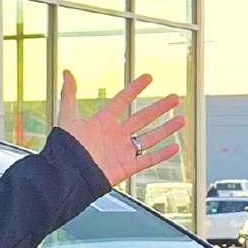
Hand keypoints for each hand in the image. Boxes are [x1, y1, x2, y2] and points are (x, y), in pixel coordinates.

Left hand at [55, 70, 184, 187]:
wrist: (69, 175)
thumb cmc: (66, 149)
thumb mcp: (68, 117)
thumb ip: (69, 95)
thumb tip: (67, 73)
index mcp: (103, 122)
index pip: (123, 100)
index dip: (135, 88)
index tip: (148, 78)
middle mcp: (115, 135)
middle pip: (143, 117)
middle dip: (159, 108)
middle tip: (174, 99)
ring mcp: (122, 151)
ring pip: (150, 137)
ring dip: (166, 129)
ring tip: (181, 120)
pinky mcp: (126, 167)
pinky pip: (148, 160)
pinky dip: (162, 154)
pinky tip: (174, 147)